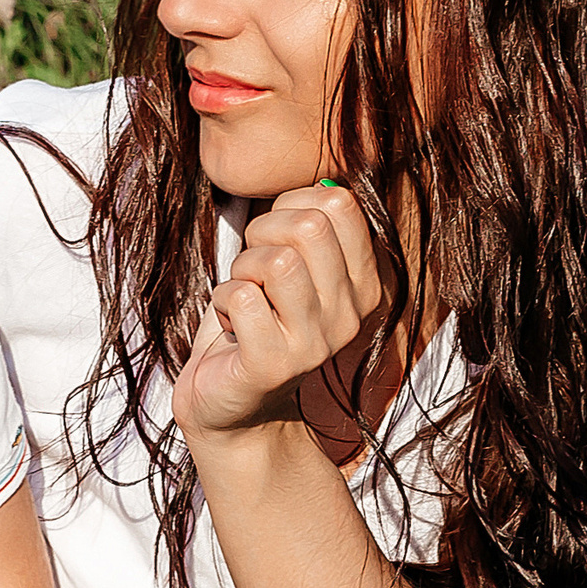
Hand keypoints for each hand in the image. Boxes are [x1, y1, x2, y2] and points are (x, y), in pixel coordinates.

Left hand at [172, 183, 382, 440]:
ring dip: (241, 270)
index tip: (275, 236)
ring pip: (276, 260)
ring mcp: (316, 342)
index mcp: (365, 282)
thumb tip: (320, 182)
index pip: (339, 203)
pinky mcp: (274, 364)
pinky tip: (231, 326)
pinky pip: (241, 297)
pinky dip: (221, 300)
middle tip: (253, 270)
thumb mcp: (291, 268)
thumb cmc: (255, 322)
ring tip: (243, 298)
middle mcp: (351, 314)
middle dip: (263, 232)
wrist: (233, 405)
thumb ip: (307, 226)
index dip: (291, 203)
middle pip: (309, 225)